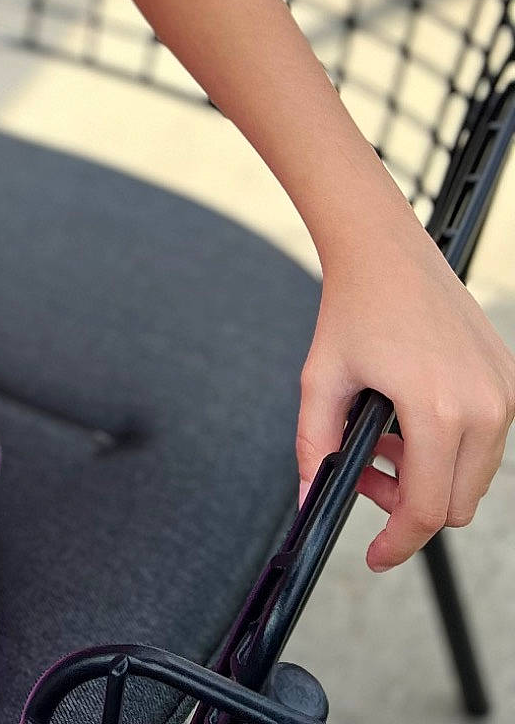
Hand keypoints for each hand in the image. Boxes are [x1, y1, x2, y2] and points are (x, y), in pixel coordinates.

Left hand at [297, 216, 514, 568]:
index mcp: (438, 411)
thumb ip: (315, 446)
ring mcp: (504, 393)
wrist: (385, 250)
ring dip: (431, 476)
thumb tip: (308, 498)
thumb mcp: (321, 380)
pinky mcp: (509, 380)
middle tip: (368, 472)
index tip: (375, 555)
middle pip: (455, 505)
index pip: (426, 510)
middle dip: (407, 505)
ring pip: (474, 479)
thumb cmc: (353, 307)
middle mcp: (484, 407)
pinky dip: (452, 448)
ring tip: (386, 440)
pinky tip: (412, 419)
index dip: (398, 542)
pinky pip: (488, 443)